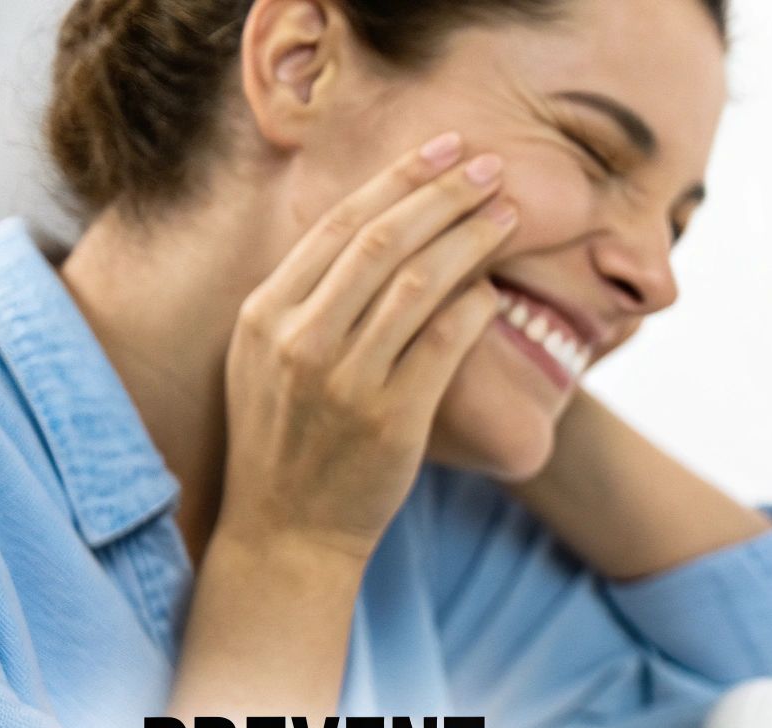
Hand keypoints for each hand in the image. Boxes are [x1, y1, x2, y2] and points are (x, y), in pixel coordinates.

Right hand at [214, 131, 518, 563]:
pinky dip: (474, 307)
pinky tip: (496, 290)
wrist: (287, 533)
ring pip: (417, 284)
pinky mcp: (390, 419)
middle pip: (381, 240)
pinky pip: (443, 343)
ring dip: (469, 240)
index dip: (396, 180)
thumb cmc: (288, 441)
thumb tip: (369, 231)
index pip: (338, 224)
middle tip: (490, 166)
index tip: (442, 150)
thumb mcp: (268, 359)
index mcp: (264, 313)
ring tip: (507, 214)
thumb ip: (306, 298)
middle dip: (442, 194)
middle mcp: (298, 338)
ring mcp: (343, 379)